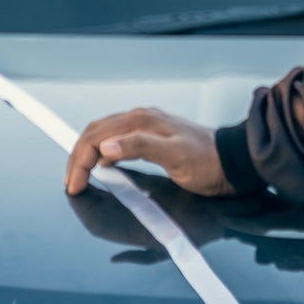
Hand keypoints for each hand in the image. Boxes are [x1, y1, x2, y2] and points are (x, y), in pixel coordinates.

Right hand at [65, 107, 235, 197]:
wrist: (232, 162)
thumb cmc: (207, 161)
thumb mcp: (174, 157)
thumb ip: (140, 147)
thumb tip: (106, 146)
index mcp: (142, 121)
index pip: (96, 136)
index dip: (79, 160)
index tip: (73, 184)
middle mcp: (141, 119)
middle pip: (95, 133)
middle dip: (77, 157)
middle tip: (71, 183)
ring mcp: (146, 126)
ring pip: (104, 135)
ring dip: (87, 154)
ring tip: (79, 175)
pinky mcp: (152, 136)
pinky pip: (117, 139)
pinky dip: (102, 152)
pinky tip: (102, 165)